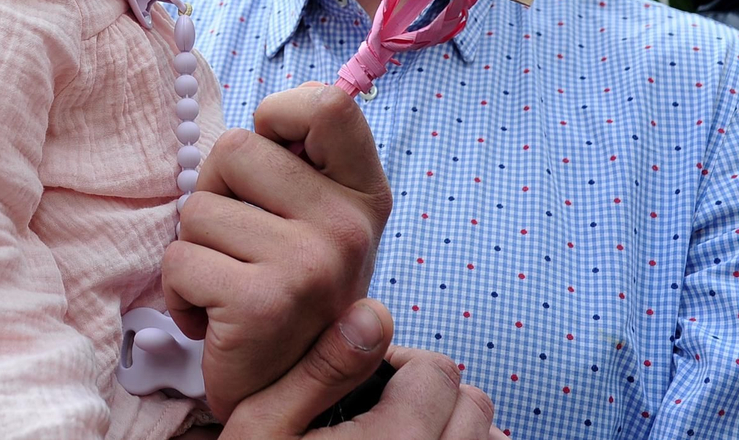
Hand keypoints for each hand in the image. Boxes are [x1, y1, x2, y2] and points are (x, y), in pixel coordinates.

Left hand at [162, 82, 392, 419]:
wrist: (288, 399)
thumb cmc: (285, 292)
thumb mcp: (312, 219)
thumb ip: (297, 164)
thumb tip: (269, 113)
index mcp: (364, 194)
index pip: (327, 104)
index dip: (279, 118)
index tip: (270, 163)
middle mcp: (349, 225)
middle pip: (233, 149)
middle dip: (216, 195)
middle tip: (241, 248)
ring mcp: (311, 264)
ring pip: (197, 208)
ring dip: (196, 249)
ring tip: (229, 286)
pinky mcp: (264, 302)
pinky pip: (179, 260)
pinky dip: (179, 293)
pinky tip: (215, 319)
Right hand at [221, 299, 502, 439]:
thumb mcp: (264, 425)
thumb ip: (321, 367)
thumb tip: (371, 312)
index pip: (438, 370)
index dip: (399, 364)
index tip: (364, 382)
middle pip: (474, 404)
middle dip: (432, 396)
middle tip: (382, 411)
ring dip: (451, 431)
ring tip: (399, 438)